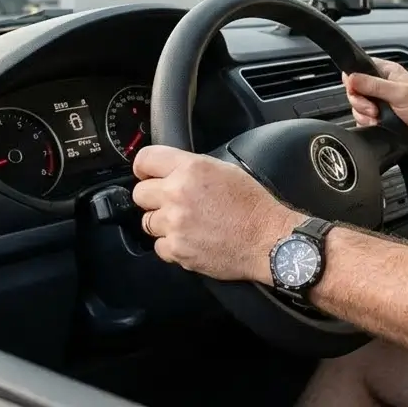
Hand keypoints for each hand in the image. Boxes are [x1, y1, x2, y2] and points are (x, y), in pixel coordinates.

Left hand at [131, 146, 299, 284]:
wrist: (267, 239)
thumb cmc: (254, 206)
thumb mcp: (227, 170)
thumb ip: (193, 169)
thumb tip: (172, 171)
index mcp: (191, 169)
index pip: (145, 159)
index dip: (145, 168)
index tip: (148, 175)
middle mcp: (178, 193)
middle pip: (140, 193)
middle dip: (154, 197)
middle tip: (173, 202)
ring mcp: (174, 223)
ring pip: (147, 221)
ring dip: (163, 223)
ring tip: (188, 223)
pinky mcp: (176, 249)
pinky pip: (159, 246)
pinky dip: (172, 245)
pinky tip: (192, 239)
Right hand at [343, 57, 407, 146]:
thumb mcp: (399, 94)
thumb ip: (374, 85)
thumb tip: (352, 78)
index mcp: (388, 72)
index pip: (360, 68)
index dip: (353, 79)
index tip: (356, 90)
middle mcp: (382, 85)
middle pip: (355, 89)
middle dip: (360, 102)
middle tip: (373, 109)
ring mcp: (380, 101)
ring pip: (357, 106)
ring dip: (364, 114)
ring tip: (378, 118)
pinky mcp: (380, 116)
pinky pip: (363, 118)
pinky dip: (367, 123)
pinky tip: (378, 124)